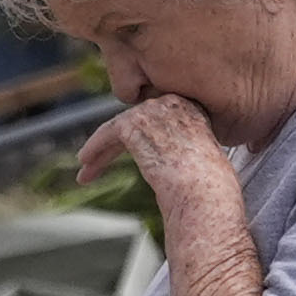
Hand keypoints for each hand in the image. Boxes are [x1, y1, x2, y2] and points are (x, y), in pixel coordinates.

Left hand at [86, 93, 242, 229]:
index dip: (141, 139)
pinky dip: (95, 147)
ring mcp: (153, 111)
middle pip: (135, 121)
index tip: (134, 156)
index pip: (158, 118)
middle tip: (99, 162)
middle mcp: (173, 103)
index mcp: (193, 109)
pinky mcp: (135, 123)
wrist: (205, 192)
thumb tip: (165, 166)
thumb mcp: (200, 162)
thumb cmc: (210, 190)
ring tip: (87, 169)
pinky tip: (85, 163)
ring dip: (101, 151)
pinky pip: (108, 132)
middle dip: (117, 144)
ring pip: (119, 128)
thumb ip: (181, 152)